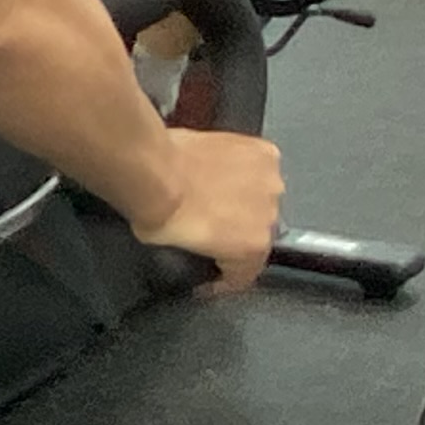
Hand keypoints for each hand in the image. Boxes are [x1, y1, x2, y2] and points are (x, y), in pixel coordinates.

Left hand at [130, 127, 281, 292]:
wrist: (153, 171)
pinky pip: (260, 164)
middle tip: (210, 218)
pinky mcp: (265, 153)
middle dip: (236, 228)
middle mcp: (269, 217)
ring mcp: (270, 182)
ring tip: (215, 187)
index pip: (246, 270)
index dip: (226, 271)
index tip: (214, 266)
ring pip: (262, 195)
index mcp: (252, 248)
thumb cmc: (159, 212)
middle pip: (258, 229)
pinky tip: (223, 164)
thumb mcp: (175, 249)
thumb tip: (199, 243)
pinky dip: (245, 165)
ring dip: (245, 194)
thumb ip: (201, 252)